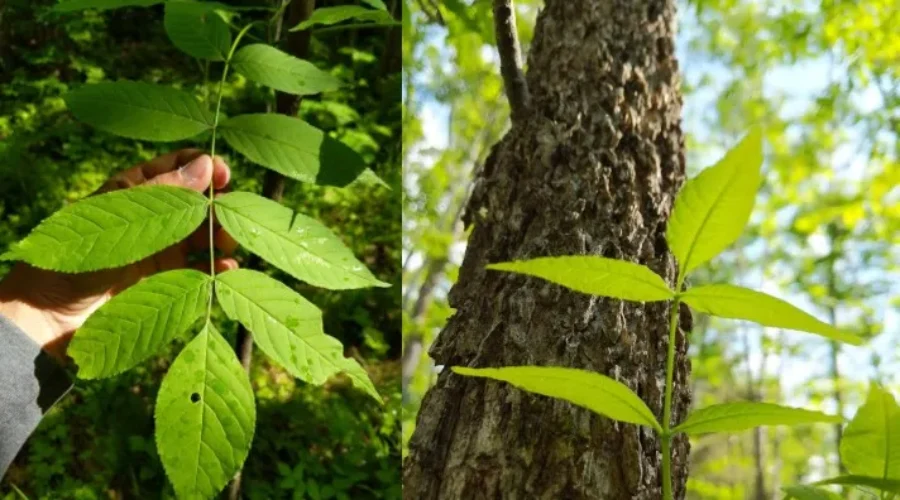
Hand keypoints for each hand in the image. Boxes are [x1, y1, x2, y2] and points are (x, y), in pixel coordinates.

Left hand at [0, 150, 238, 360]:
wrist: (51, 319)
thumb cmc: (73, 260)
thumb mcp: (116, 218)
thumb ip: (163, 193)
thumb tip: (207, 163)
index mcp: (136, 190)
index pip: (180, 166)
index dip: (205, 165)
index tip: (225, 175)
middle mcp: (153, 217)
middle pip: (200, 201)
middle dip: (221, 204)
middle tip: (232, 216)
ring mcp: (162, 249)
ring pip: (206, 233)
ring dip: (224, 234)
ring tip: (229, 244)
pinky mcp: (169, 281)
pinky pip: (204, 267)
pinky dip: (221, 265)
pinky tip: (227, 267)